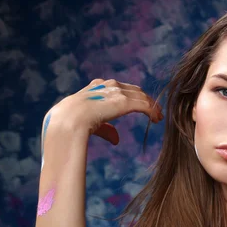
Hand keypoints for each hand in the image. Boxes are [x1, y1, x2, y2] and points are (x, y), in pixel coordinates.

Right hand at [42, 78, 163, 146]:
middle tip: (155, 111)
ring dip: (152, 106)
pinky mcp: (123, 101)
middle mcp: (107, 86)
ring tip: (159, 116)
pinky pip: (143, 105)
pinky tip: (156, 119)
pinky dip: (152, 111)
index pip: (119, 88)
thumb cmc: (70, 124)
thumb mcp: (89, 124)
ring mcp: (115, 92)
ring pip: (141, 96)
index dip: (131, 97)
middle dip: (145, 100)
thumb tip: (117, 140)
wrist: (67, 122)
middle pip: (133, 90)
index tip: (140, 106)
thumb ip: (105, 129)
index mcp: (95, 88)